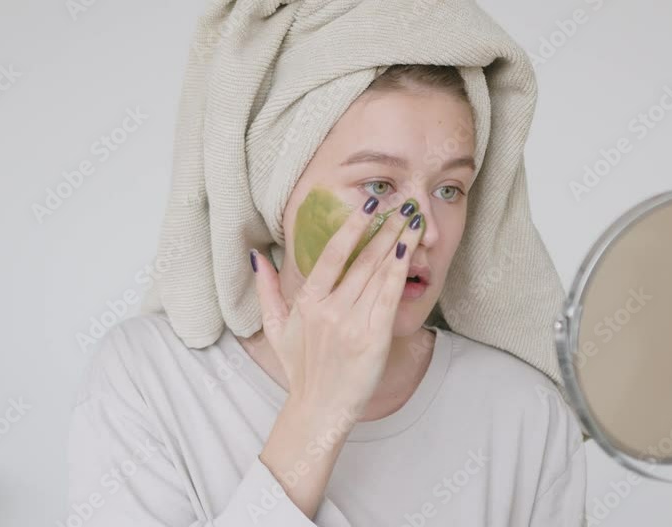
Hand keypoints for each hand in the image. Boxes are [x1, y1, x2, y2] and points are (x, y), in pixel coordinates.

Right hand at [250, 195, 424, 417]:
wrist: (318, 409)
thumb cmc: (300, 369)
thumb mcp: (274, 328)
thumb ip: (267, 289)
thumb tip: (257, 257)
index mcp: (307, 303)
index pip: (331, 255)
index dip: (351, 227)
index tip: (367, 204)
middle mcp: (329, 309)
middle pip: (362, 260)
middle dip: (385, 228)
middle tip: (402, 204)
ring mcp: (352, 323)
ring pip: (378, 274)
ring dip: (399, 243)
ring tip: (413, 220)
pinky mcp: (373, 338)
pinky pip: (388, 297)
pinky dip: (399, 272)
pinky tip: (408, 253)